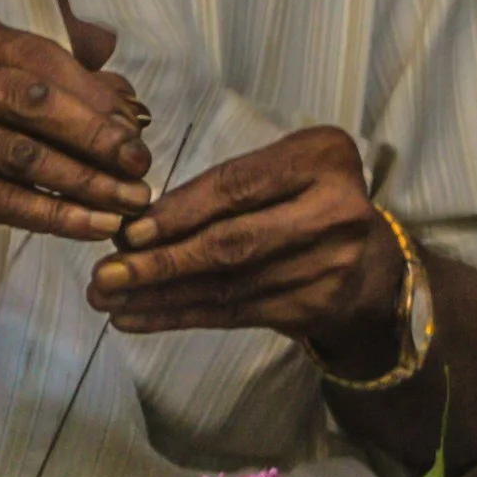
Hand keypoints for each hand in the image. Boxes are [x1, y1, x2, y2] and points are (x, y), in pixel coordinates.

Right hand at [0, 12, 151, 283]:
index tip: (136, 127)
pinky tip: (98, 225)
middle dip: (96, 136)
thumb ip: (72, 89)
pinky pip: (5, 201)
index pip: (40, 58)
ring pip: (23, 156)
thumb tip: (130, 103)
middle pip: (32, 103)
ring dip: (88, 181)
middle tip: (140, 164)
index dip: (94, 95)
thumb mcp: (17, 102)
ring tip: (131, 200)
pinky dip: (60, 216)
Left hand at [83, 124, 405, 367]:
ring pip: (227, 286)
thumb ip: (225, 186)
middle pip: (233, 243)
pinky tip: (137, 318)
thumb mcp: (281, 168)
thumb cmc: (307, 199)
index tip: (130, 232)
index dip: (181, 211)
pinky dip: (179, 316)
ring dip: (159, 296)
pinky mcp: (314, 308)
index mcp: (324, 158)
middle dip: (162, 262)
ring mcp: (330, 266)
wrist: (370, 263)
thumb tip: (139, 224)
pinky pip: (233, 314)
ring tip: (108, 299)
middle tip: (106, 274)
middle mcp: (335, 212)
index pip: (239, 187)